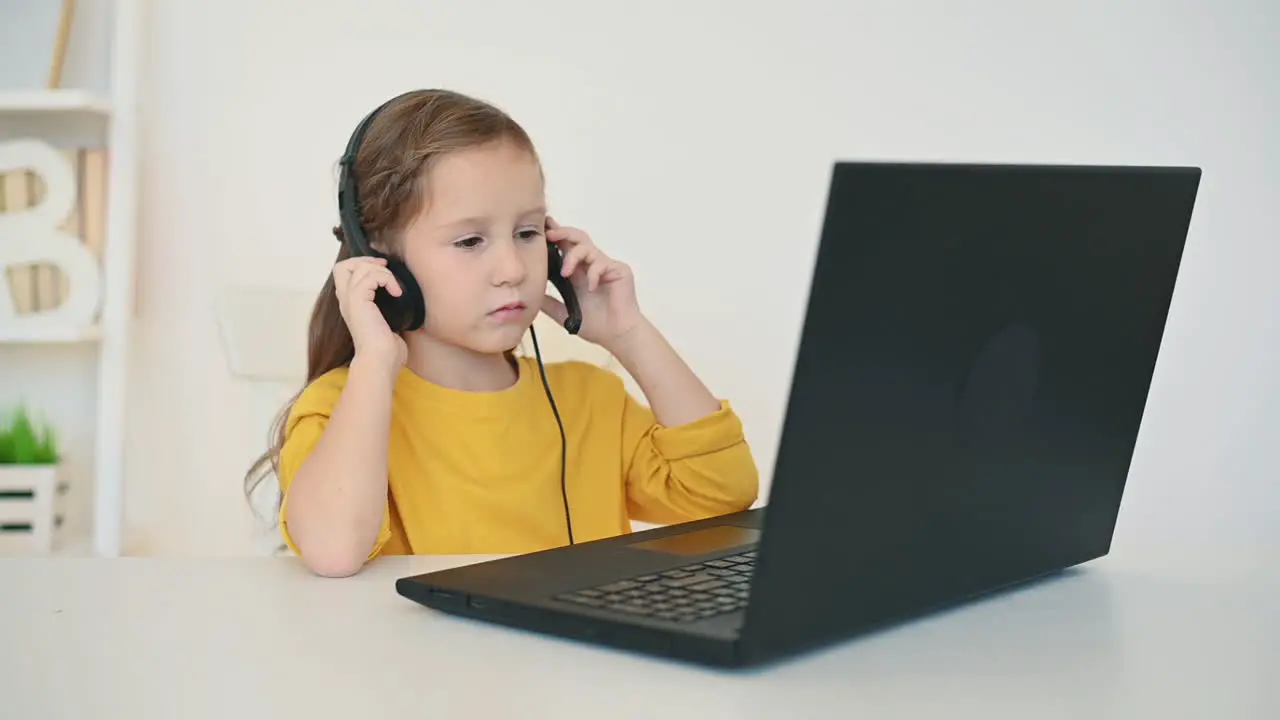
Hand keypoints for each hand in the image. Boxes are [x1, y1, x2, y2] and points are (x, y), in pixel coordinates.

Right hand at [332, 256, 406, 371]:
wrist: (380, 360)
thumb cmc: (386, 349)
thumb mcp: (386, 322)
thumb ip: (385, 308)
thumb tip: (398, 297)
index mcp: (350, 305)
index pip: (343, 273)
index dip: (361, 265)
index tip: (382, 269)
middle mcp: (346, 300)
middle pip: (343, 266)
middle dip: (366, 261)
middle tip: (385, 269)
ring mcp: (350, 300)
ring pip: (359, 267)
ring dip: (381, 271)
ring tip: (394, 286)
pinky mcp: (358, 301)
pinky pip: (370, 276)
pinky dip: (387, 279)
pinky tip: (397, 293)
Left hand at [541, 216, 644, 351]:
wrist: (617, 335)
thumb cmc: (597, 325)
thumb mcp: (564, 314)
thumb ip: (549, 303)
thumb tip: (530, 294)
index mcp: (579, 273)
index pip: (565, 249)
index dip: (554, 238)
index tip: (541, 230)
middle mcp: (591, 266)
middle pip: (577, 238)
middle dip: (562, 233)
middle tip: (550, 235)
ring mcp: (605, 266)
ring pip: (586, 247)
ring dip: (573, 256)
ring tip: (565, 273)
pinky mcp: (619, 269)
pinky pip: (601, 263)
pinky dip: (592, 274)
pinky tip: (591, 289)